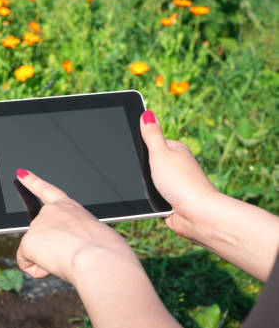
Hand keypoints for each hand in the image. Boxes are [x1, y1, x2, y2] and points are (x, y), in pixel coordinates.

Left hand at [15, 168, 187, 327]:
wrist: (100, 259)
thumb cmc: (107, 253)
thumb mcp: (94, 237)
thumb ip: (77, 238)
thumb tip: (70, 253)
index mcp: (71, 208)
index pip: (48, 191)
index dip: (32, 181)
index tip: (21, 173)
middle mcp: (51, 211)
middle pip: (41, 235)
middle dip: (50, 249)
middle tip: (72, 256)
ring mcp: (38, 224)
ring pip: (36, 251)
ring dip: (49, 260)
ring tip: (69, 260)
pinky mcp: (28, 240)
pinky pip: (26, 262)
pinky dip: (36, 270)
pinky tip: (51, 269)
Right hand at [140, 110, 218, 238]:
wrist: (196, 214)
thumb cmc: (181, 182)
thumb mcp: (161, 153)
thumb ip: (152, 134)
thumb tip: (147, 113)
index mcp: (176, 150)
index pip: (151, 142)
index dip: (140, 146)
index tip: (132, 151)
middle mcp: (175, 165)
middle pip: (147, 162)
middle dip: (140, 169)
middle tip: (143, 173)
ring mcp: (173, 183)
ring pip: (147, 180)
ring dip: (143, 186)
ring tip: (149, 189)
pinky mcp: (169, 199)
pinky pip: (151, 195)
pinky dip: (148, 198)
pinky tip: (149, 200)